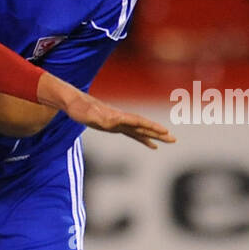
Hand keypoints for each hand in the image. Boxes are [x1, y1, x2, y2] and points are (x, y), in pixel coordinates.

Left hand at [61, 91, 175, 149]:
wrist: (74, 103)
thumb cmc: (79, 108)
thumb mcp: (87, 114)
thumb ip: (99, 117)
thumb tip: (113, 121)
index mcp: (117, 116)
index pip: (138, 121)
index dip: (151, 127)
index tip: (164, 131)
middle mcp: (122, 119)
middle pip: (144, 126)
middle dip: (159, 133)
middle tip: (174, 139)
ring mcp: (120, 123)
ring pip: (141, 130)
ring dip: (155, 136)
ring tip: (170, 141)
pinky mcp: (116, 127)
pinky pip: (134, 134)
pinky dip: (144, 140)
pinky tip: (152, 146)